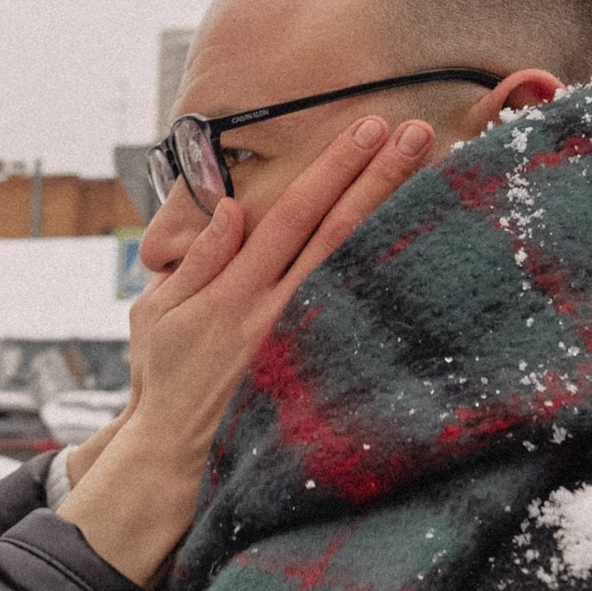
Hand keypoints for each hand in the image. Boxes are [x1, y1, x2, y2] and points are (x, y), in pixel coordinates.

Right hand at [58, 114, 433, 584]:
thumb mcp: (158, 315)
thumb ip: (197, 261)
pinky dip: (394, 279)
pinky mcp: (318, 371)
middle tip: (416, 131)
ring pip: (358, 269)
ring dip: (396, 218)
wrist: (175, 462)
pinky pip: (363, 315)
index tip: (365, 128)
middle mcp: (273, 314)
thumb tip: (231, 210)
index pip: (292, 215)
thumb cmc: (164, 383)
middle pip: (337, 232)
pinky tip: (422, 250)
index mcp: (231, 293)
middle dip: (378, 177)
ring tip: (434, 177)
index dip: (331, 169)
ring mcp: (301, 345)